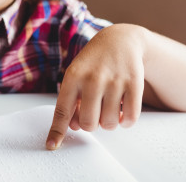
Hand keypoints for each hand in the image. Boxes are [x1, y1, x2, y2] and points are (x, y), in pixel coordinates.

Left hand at [46, 24, 145, 149]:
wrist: (119, 40)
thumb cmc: (93, 63)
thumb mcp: (76, 75)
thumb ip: (71, 100)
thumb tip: (74, 127)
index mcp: (73, 77)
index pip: (62, 110)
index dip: (57, 130)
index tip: (51, 146)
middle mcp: (92, 79)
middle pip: (88, 123)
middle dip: (91, 124)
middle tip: (94, 113)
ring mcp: (114, 81)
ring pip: (109, 123)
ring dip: (109, 123)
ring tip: (108, 109)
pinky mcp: (134, 83)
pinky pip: (130, 117)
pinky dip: (126, 121)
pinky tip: (122, 111)